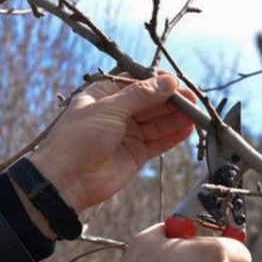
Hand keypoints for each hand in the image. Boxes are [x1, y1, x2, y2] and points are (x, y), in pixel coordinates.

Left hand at [28, 73, 195, 213]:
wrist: (66, 180)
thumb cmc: (77, 139)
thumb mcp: (109, 109)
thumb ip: (141, 96)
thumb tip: (167, 81)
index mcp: (105, 95)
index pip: (137, 82)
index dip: (157, 81)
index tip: (176, 82)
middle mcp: (118, 112)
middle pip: (151, 102)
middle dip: (171, 99)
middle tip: (192, 99)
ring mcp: (128, 133)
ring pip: (158, 121)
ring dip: (176, 117)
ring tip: (195, 114)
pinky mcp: (136, 153)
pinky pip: (159, 141)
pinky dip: (174, 135)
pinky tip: (188, 129)